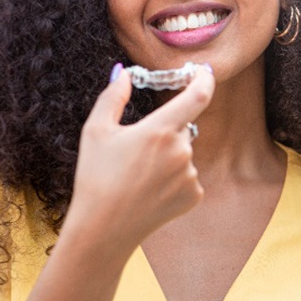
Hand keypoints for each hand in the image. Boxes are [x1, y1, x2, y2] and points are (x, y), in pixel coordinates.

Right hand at [65, 64, 214, 251]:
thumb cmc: (95, 177)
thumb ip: (113, 96)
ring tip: (140, 176)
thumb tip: (124, 72)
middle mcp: (181, 151)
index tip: (205, 70)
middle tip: (139, 150)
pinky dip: (174, 178)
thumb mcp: (96, 131)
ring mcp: (190, 175)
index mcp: (160, 130)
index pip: (199, 95)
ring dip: (169, 156)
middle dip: (166, 130)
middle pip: (183, 127)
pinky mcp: (194, 195)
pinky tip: (151, 191)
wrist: (102, 231)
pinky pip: (188, 175)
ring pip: (185, 152)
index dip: (205, 78)